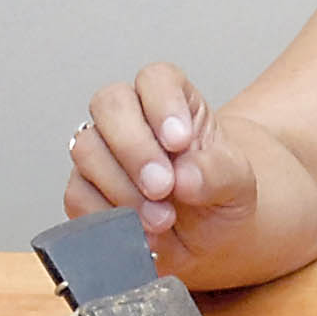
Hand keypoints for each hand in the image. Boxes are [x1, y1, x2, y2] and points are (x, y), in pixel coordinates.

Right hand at [65, 64, 258, 274]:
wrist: (210, 237)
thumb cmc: (221, 196)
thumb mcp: (238, 183)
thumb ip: (218, 172)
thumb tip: (185, 176)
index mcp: (172, 100)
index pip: (156, 79)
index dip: (163, 105)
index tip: (180, 142)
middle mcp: (131, 117)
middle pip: (110, 104)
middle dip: (135, 149)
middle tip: (163, 186)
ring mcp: (102, 151)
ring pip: (87, 148)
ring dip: (123, 188)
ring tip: (162, 219)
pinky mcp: (84, 189)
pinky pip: (78, 194)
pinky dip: (108, 216)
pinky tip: (138, 230)